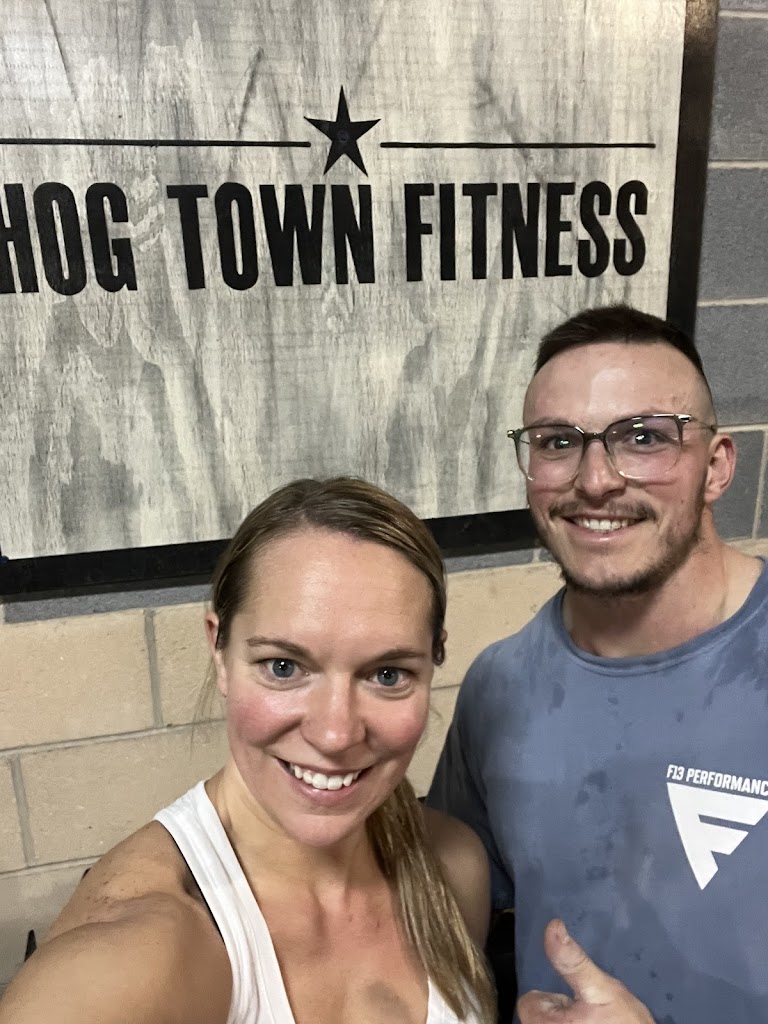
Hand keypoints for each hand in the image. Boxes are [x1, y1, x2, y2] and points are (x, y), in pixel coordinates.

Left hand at [516, 919, 653, 1022]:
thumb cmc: (624, 1022)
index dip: (553, 1000)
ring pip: (551, 1022)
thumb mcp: (600, 987)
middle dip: (561, 1013)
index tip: (575, 1004)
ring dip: (569, 1021)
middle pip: (539, 1016)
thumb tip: (553, 926)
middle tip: (589, 1016)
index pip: (528, 1002)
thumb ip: (572, 961)